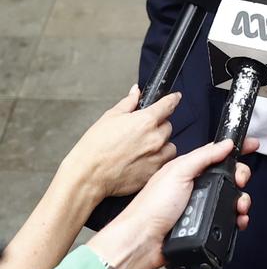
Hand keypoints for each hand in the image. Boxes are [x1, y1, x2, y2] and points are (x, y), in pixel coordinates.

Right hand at [60, 85, 179, 199]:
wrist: (88, 175)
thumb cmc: (95, 147)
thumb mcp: (110, 117)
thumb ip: (128, 103)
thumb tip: (136, 92)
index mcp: (146, 121)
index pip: (168, 105)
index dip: (173, 99)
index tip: (176, 97)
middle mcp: (155, 138)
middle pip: (168, 126)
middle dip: (159, 125)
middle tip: (143, 130)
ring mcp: (156, 157)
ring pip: (169, 146)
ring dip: (161, 144)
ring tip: (144, 148)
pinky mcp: (153, 173)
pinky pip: (164, 163)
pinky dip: (157, 160)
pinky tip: (142, 160)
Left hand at [87, 136, 258, 268]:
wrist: (143, 242)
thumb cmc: (152, 205)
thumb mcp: (178, 172)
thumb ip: (203, 156)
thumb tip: (226, 144)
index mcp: (190, 169)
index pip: (218, 154)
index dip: (236, 149)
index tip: (252, 145)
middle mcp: (197, 187)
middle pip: (229, 177)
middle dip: (241, 176)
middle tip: (241, 180)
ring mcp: (201, 207)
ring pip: (231, 199)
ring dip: (241, 200)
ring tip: (240, 205)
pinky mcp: (204, 227)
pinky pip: (227, 220)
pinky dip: (236, 219)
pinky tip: (238, 220)